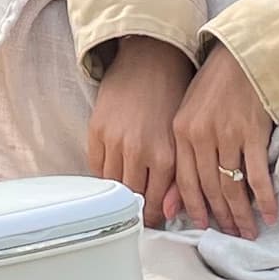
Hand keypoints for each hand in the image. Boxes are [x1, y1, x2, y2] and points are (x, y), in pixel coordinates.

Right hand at [87, 34, 191, 221]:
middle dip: (137, 209)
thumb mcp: (183, 138)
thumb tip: (171, 211)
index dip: (155, 217)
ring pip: (111, 185)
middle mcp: (138, 151)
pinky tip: (115, 172)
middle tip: (141, 213)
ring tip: (128, 193)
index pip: (155, 203)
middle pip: (132, 198)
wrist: (151, 59)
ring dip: (119, 192)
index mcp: (165, 155)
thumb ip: (180, 178)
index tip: (155, 220)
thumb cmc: (173, 95)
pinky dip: (104, 174)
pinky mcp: (96, 130)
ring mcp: (113, 141)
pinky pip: (95, 167)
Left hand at [169, 43, 278, 238]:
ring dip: (242, 213)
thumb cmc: (215, 85)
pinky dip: (265, 198)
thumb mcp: (189, 113)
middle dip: (221, 216)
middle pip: (209, 188)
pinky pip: (258, 174)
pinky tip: (270, 213)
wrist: (243, 55)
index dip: (194, 208)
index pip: (184, 181)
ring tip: (250, 230)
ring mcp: (227, 134)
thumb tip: (174, 202)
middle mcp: (201, 135)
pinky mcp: (253, 132)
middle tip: (232, 234)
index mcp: (180, 131)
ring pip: (232, 186)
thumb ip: (183, 154)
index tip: (203, 226)